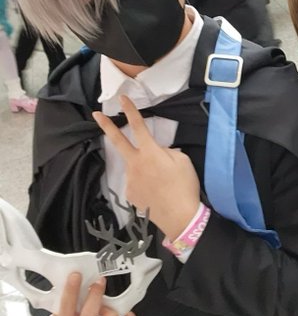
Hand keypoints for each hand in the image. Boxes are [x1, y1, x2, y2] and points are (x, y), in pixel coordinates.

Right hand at [47, 272, 140, 315]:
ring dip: (111, 313)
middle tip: (99, 281)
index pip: (66, 307)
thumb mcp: (58, 311)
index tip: (76, 275)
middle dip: (95, 296)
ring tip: (107, 304)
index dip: (72, 290)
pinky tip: (129, 314)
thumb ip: (67, 297)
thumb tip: (78, 276)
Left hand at [93, 95, 200, 240]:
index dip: (131, 111)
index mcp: (150, 153)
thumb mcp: (183, 162)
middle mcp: (136, 164)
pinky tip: (157, 193)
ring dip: (145, 170)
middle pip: (118, 141)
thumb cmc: (184, 186)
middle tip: (96, 114)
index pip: (138, 126)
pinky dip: (146, 185)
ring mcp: (130, 180)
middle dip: (106, 126)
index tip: (122, 99)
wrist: (179, 216)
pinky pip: (137, 183)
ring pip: (135, 168)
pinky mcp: (130, 194)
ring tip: (162, 184)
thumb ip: (168, 152)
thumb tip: (158, 152)